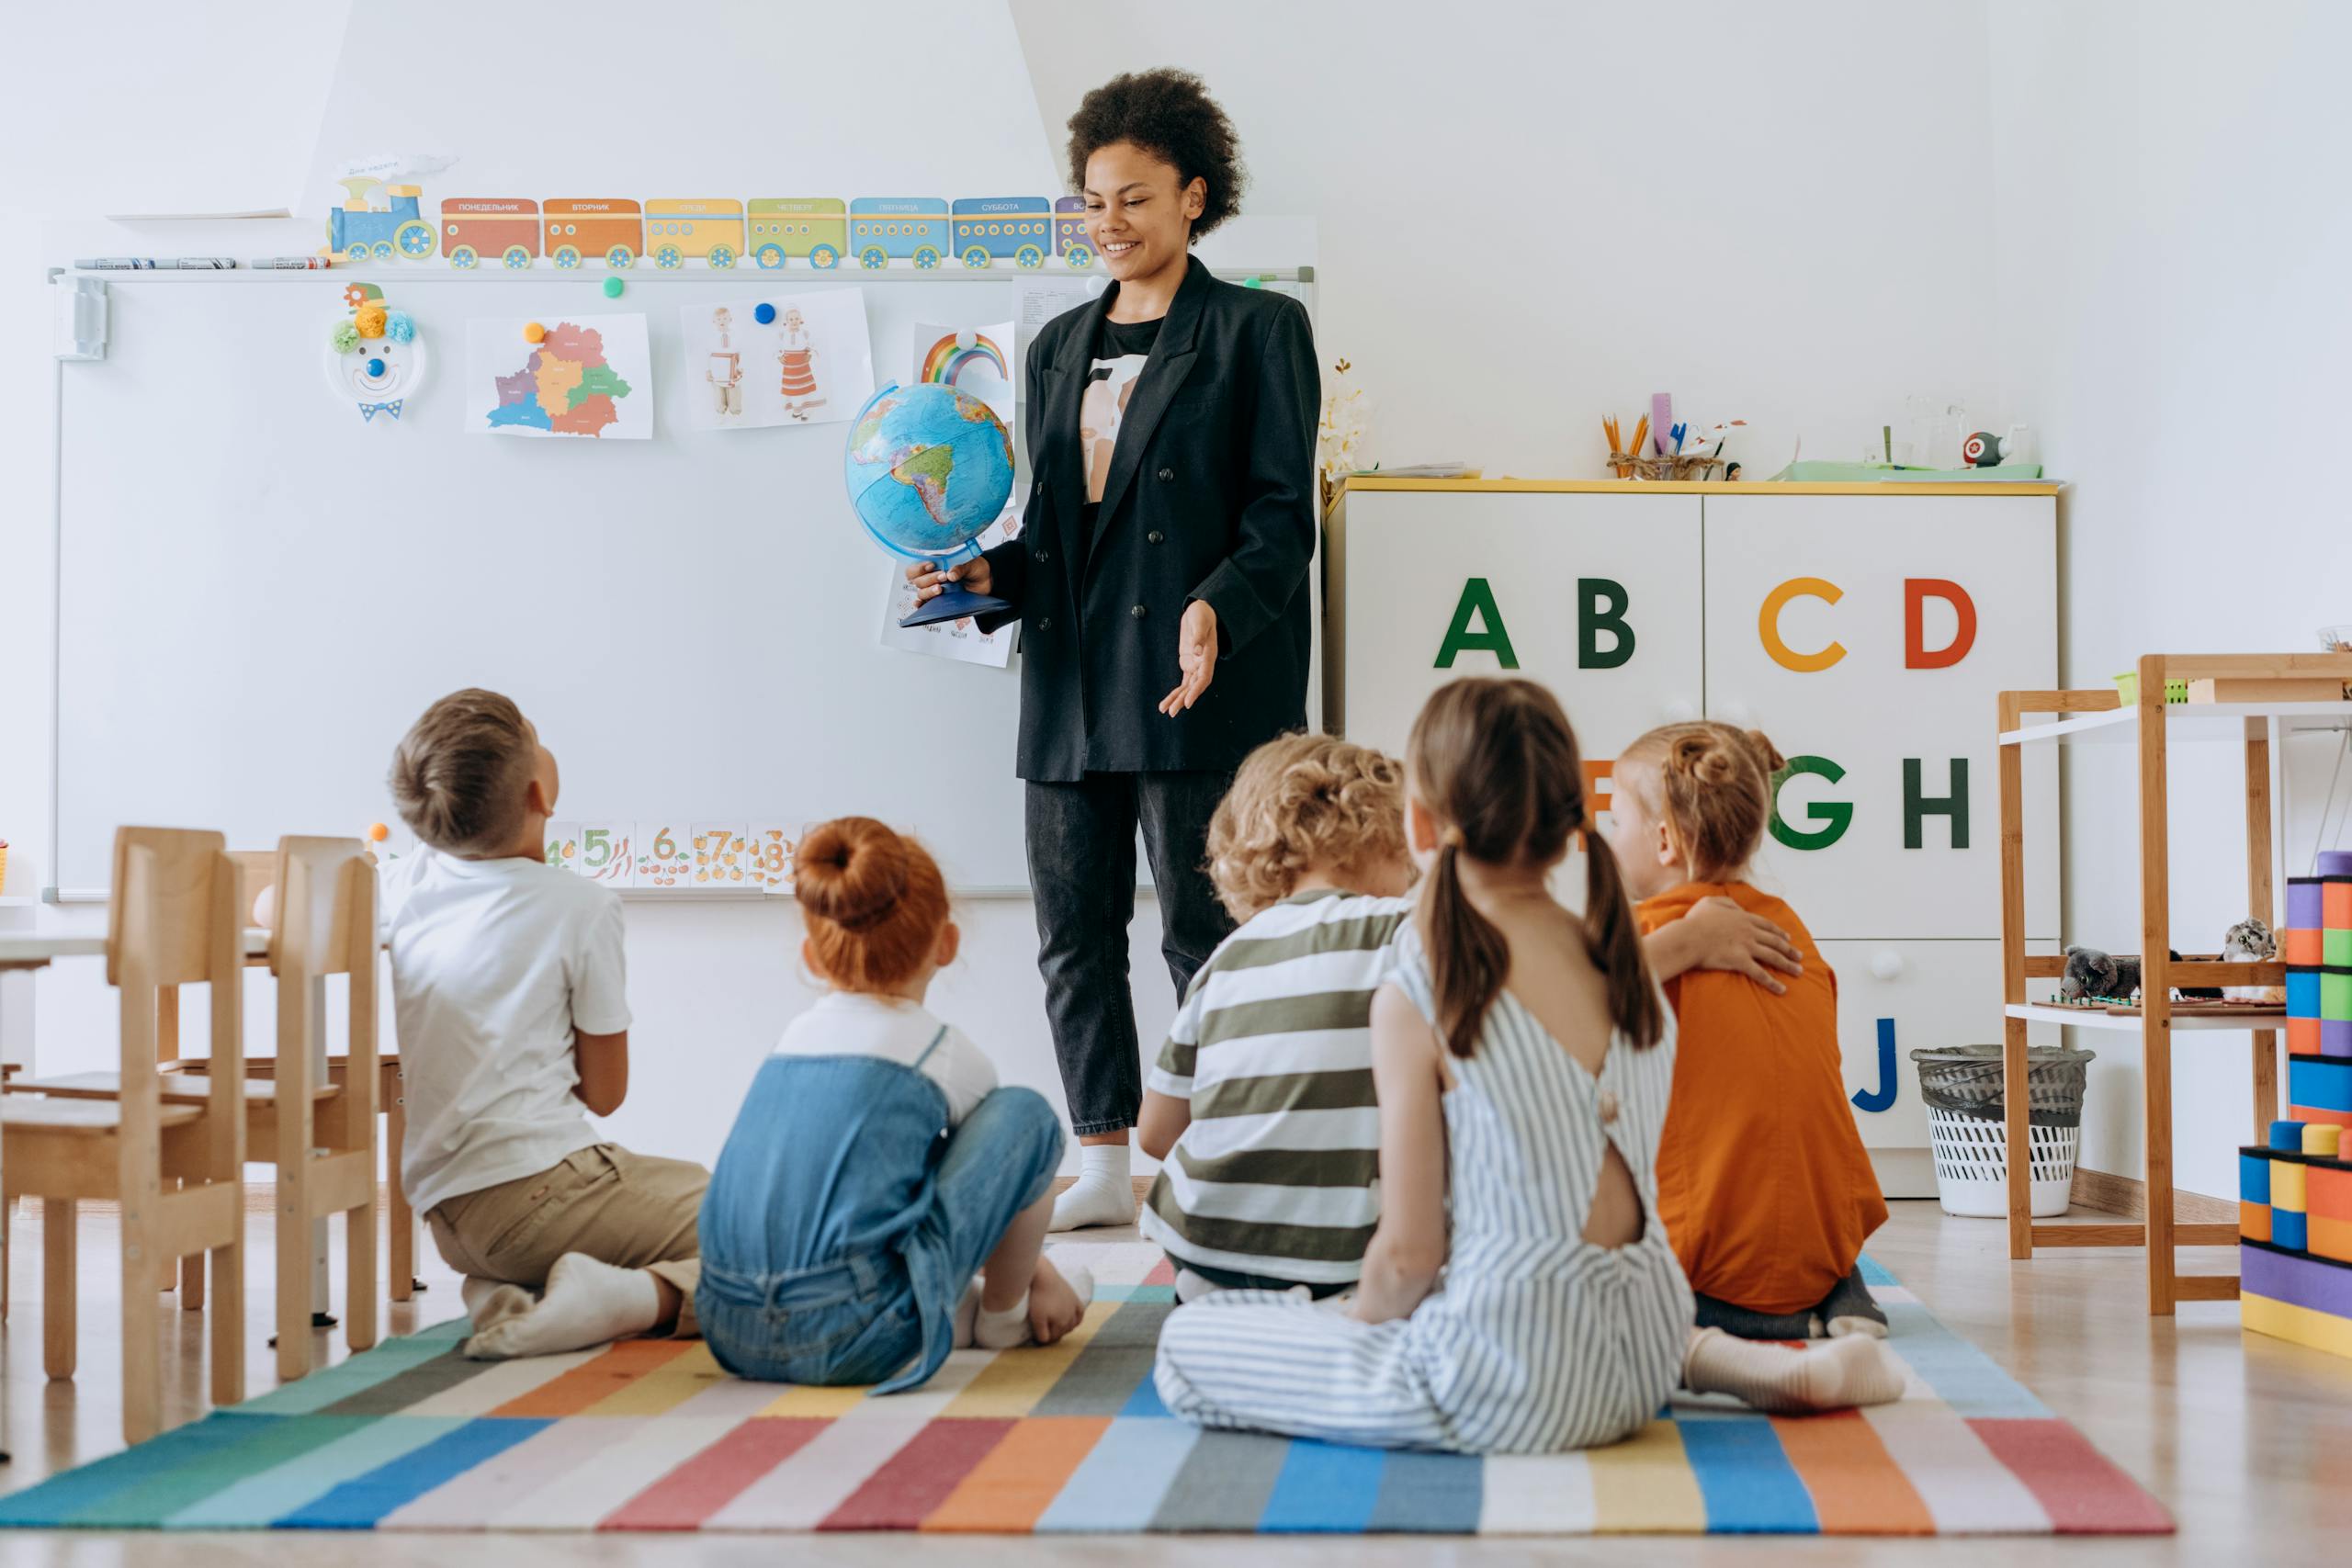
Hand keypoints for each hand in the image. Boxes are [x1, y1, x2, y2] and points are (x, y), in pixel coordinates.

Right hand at [907, 554, 990, 605]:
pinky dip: (922, 606)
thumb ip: (960, 568)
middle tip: (944, 577)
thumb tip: (950, 575)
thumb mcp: (970, 564)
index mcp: (935, 565)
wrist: (987, 580)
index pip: (916, 567)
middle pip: (918, 581)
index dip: (919, 568)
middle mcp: (931, 578)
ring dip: (929, 592)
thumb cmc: (975, 569)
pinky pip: (926, 606)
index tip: (931, 566)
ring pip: (921, 593)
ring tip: (941, 589)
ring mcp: (935, 591)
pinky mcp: (940, 602)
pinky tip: (922, 605)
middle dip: (929, 579)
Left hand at [1028, 1256, 1085, 1344]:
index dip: (1046, 1338)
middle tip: (1046, 1332)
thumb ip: (1042, 1333)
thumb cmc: (1039, 1298)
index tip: (1039, 1336)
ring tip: (1057, 1327)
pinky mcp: (1074, 1297)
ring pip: (1073, 1323)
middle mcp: (1070, 1317)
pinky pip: (1080, 1312)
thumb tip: (1046, 1341)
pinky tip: (1074, 1319)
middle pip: (1064, 1331)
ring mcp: (1074, 1307)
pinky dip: (1078, 1318)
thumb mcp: (1037, 1318)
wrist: (1045, 1277)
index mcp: (1061, 1323)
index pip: (1054, 1336)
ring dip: (1066, 1328)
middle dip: (1056, 1333)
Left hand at [1160, 599, 1218, 714]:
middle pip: (1194, 687)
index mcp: (1209, 656)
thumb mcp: (1200, 621)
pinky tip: (1167, 702)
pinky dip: (1175, 692)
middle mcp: (1203, 664)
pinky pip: (1182, 682)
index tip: (1188, 702)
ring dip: (1177, 699)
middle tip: (1172, 712)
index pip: (1204, 678)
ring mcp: (1195, 665)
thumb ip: (1199, 636)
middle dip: (1183, 699)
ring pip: (1187, 687)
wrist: (1201, 611)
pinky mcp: (1188, 664)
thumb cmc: (1202, 614)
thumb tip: (1197, 651)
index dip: (1196, 691)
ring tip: (1165, 711)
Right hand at [1682, 894, 1802, 991]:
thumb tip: (1738, 908)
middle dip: (1789, 949)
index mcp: (1743, 918)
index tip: (1788, 938)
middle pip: (1775, 941)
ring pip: (1773, 956)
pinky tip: (1782, 989)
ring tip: (1798, 971)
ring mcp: (1746, 947)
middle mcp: (1749, 932)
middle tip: (1799, 956)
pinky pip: (1760, 974)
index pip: (1767, 926)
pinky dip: (1772, 982)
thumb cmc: (1695, 921)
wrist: (1688, 937)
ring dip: (1788, 964)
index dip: (1779, 932)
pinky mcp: (1740, 962)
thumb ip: (1727, 903)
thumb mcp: (1711, 902)